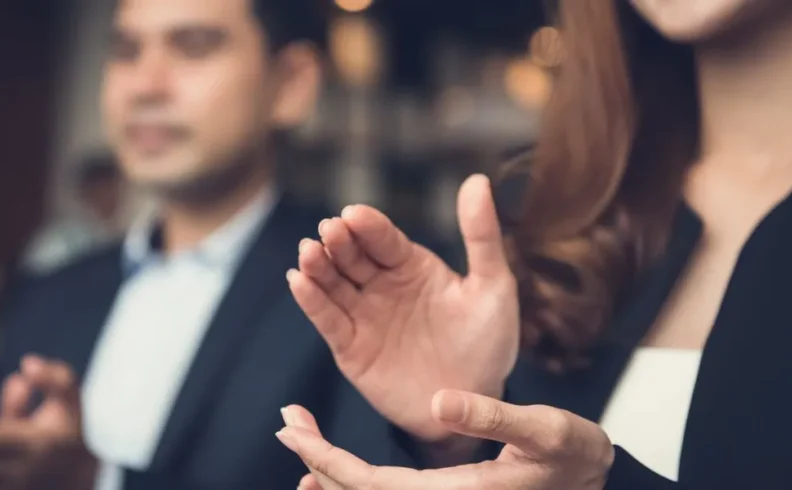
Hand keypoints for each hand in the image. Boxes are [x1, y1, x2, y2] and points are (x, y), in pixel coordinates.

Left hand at [278, 391, 613, 489]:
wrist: (593, 480)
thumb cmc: (574, 456)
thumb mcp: (544, 428)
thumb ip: (493, 416)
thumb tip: (440, 400)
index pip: (369, 485)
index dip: (326, 459)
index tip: (293, 430)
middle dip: (316, 461)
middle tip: (287, 423)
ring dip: (330, 470)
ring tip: (301, 438)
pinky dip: (353, 479)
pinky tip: (335, 467)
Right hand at [288, 174, 519, 441]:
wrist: (474, 404)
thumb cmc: (488, 343)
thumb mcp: (493, 286)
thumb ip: (481, 236)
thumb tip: (477, 180)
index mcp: (411, 265)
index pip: (383, 238)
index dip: (367, 225)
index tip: (353, 214)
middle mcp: (382, 285)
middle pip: (352, 256)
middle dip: (338, 242)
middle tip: (329, 230)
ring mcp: (363, 315)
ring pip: (333, 284)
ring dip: (318, 266)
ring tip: (308, 251)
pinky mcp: (350, 348)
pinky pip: (327, 320)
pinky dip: (311, 301)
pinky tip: (298, 282)